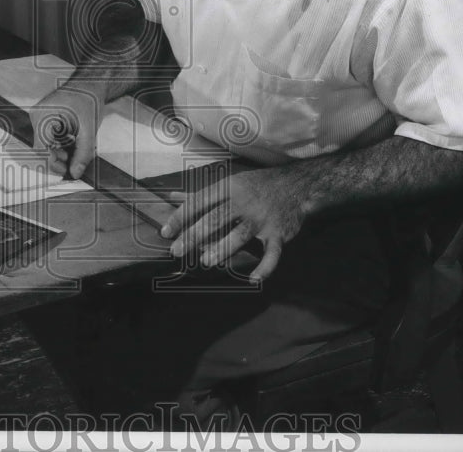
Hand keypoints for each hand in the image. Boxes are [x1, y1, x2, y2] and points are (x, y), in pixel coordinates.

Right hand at [29, 84, 103, 179]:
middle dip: (56, 158)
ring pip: (44, 145)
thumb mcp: (90, 130)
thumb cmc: (88, 100)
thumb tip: (75, 173)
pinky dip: (58, 145)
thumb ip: (83, 154)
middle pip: (41, 149)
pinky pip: (47, 139)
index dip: (52, 164)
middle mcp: (37, 117)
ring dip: (58, 152)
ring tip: (74, 150)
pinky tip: (70, 142)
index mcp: (44, 116)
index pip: (41, 149)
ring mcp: (38, 118)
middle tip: (72, 163)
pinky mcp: (43, 120)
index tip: (65, 171)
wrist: (90, 85)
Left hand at [160, 166, 310, 281]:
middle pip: (216, 218)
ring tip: (207, 261)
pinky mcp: (279, 233)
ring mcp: (262, 219)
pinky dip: (265, 267)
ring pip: (240, 234)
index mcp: (229, 188)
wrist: (297, 184)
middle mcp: (244, 202)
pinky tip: (253, 279)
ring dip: (223, 247)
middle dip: (194, 235)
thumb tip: (171, 194)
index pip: (200, 201)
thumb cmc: (257, 186)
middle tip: (177, 251)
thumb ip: (200, 194)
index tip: (165, 232)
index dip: (181, 216)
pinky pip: (273, 252)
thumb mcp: (230, 183)